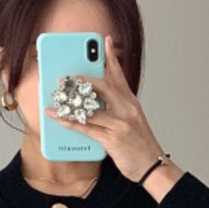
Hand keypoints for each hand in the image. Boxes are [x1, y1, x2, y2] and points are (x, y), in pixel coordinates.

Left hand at [43, 33, 166, 180]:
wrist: (153, 166)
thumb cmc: (141, 145)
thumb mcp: (133, 120)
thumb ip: (117, 107)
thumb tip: (96, 100)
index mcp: (131, 102)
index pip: (120, 74)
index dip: (111, 57)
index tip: (104, 41)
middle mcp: (127, 109)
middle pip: (102, 85)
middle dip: (81, 80)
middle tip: (66, 78)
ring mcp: (120, 123)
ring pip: (91, 107)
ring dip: (70, 103)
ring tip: (55, 99)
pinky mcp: (112, 139)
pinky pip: (86, 127)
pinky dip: (69, 121)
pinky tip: (58, 118)